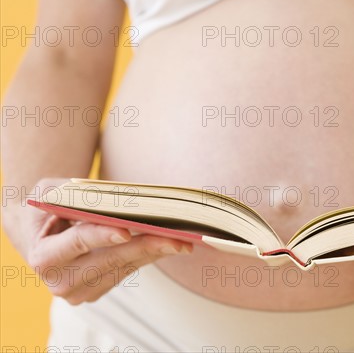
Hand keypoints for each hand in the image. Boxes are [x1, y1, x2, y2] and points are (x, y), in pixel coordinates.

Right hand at [2, 178, 192, 304]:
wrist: (39, 233)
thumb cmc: (49, 205)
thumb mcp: (52, 191)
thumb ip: (74, 194)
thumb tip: (118, 197)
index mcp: (43, 256)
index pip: (77, 243)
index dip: (102, 235)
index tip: (128, 230)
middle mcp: (61, 281)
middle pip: (111, 260)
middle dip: (146, 246)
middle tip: (178, 237)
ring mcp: (81, 291)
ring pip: (126, 267)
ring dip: (157, 251)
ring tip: (185, 239)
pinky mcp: (98, 291)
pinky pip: (130, 270)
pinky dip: (151, 255)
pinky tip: (173, 243)